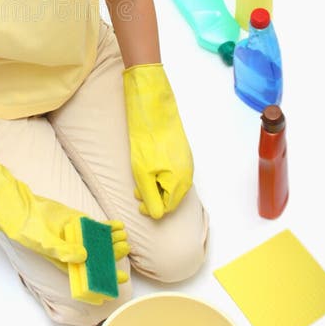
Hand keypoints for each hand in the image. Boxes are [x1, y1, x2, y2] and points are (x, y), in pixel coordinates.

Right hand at [0, 153, 129, 274]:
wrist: (17, 204)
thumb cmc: (24, 228)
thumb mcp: (42, 242)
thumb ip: (63, 250)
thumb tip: (84, 257)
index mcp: (61, 260)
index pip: (83, 276)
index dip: (98, 283)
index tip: (112, 289)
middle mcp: (70, 249)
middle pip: (94, 259)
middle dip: (109, 262)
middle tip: (124, 264)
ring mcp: (73, 234)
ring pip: (98, 241)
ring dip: (111, 242)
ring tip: (126, 242)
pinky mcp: (74, 219)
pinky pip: (94, 225)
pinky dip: (106, 226)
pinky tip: (118, 226)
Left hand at [122, 63, 193, 218]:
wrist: (153, 110)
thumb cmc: (147, 141)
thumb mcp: (143, 173)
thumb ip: (150, 196)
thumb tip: (156, 215)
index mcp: (181, 181)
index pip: (168, 207)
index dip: (151, 208)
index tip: (138, 203)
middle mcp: (188, 173)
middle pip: (171, 196)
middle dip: (153, 196)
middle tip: (136, 190)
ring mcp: (186, 161)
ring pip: (171, 183)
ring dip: (155, 185)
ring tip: (140, 178)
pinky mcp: (181, 151)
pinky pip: (173, 171)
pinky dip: (160, 174)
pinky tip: (148, 166)